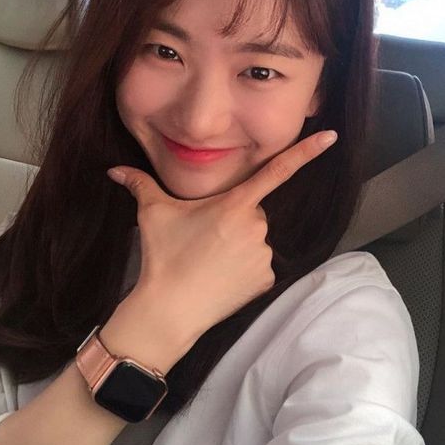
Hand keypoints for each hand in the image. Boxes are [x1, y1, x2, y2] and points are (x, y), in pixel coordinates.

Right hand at [106, 130, 337, 345]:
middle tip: (205, 237)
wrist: (169, 308)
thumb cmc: (163, 255)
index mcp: (235, 204)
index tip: (332, 137)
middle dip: (232, 218)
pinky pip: (259, 265)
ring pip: (255, 239)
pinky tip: (221, 276)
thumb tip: (113, 170)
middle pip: (251, 212)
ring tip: (209, 259)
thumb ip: (139, 183)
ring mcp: (265, 255)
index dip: (306, 152)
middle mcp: (257, 226)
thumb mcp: (152, 213)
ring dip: (238, 244)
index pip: (277, 171)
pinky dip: (244, 268)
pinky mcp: (266, 279)